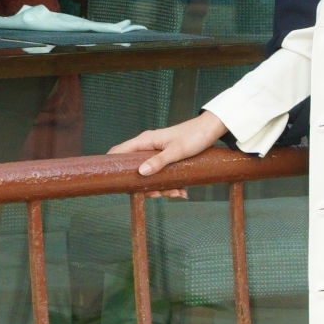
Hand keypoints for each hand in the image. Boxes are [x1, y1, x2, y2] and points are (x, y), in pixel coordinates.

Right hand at [110, 111, 228, 194]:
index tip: (112, 182)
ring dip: (161, 188)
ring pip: (150, 176)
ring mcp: (156, 154)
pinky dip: (170, 185)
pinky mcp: (165, 159)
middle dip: (145, 186)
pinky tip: (182, 191)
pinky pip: (161, 175)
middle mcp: (147, 147)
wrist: (211, 129)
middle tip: (158, 194)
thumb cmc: (194, 136)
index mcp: (145, 141)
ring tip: (178, 193)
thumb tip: (141, 172)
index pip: (119, 151)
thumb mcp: (177, 151)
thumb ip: (159, 161)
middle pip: (135, 170)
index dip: (112, 165)